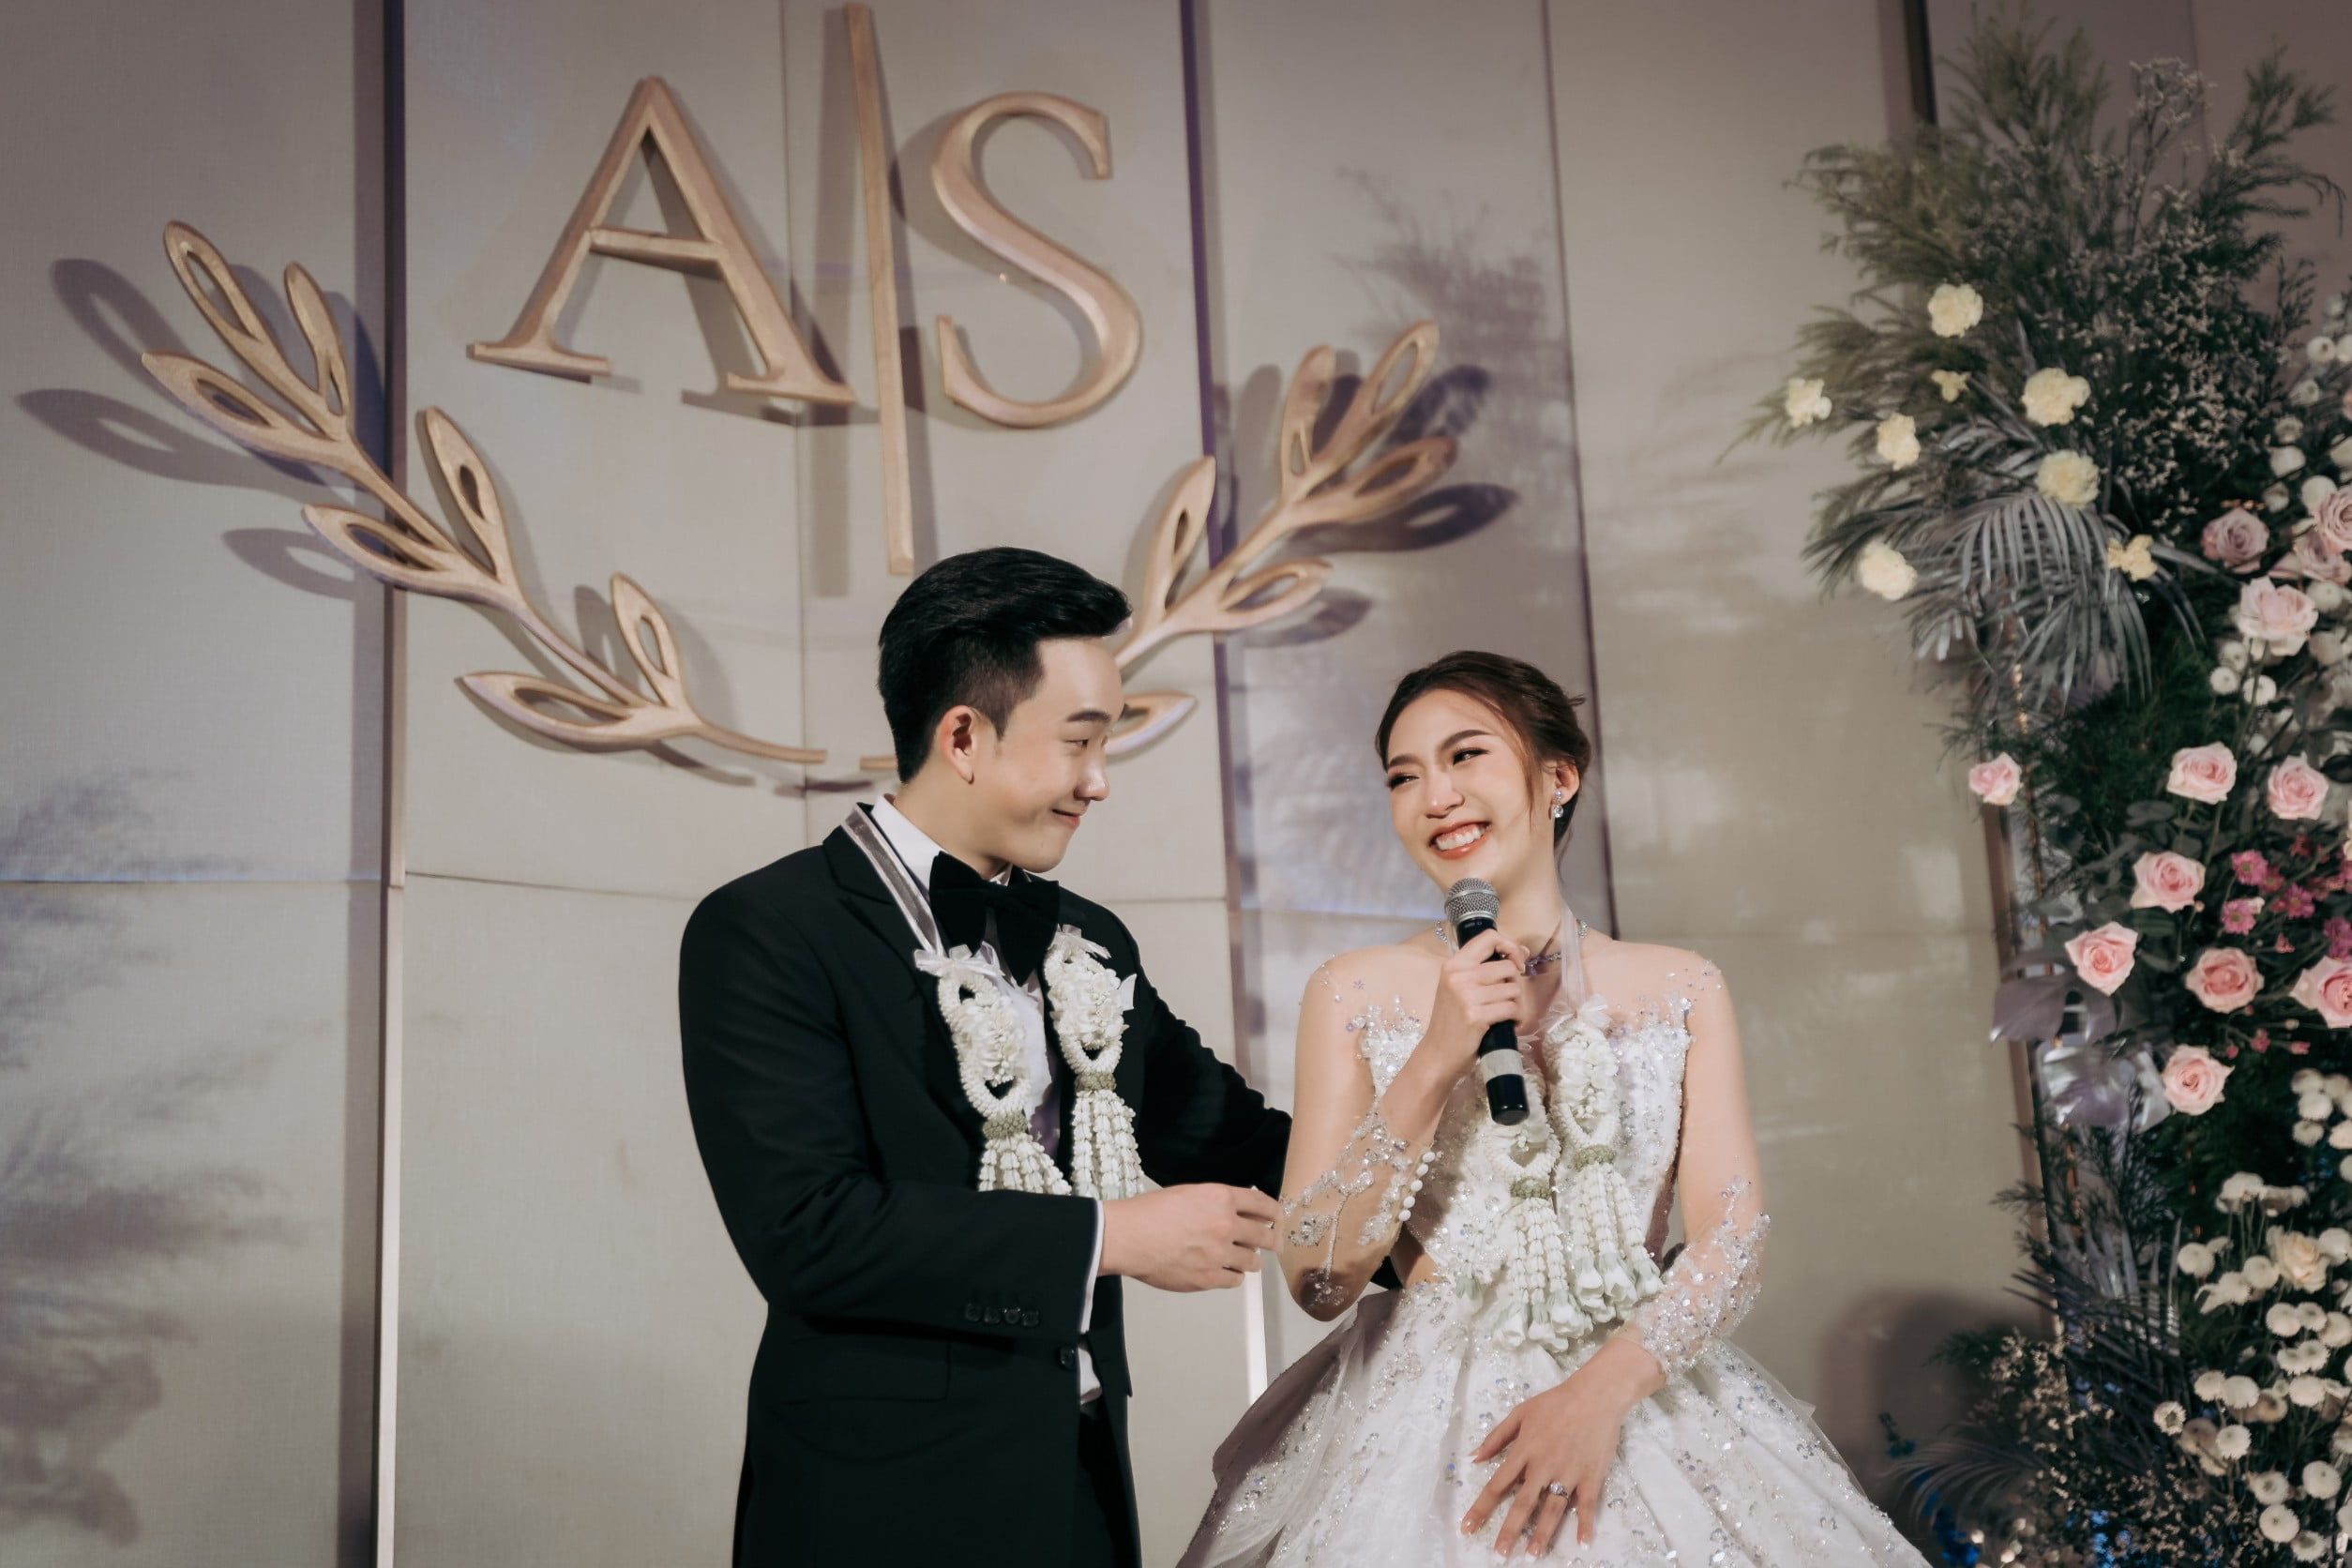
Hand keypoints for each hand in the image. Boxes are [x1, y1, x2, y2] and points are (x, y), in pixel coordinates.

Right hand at [1099, 1184, 1278, 1291]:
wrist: (1129, 1237)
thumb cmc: (1150, 1212)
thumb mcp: (1188, 1194)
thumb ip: (1216, 1203)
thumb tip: (1237, 1213)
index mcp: (1221, 1198)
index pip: (1263, 1204)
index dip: (1274, 1213)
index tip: (1277, 1218)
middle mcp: (1226, 1225)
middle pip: (1265, 1236)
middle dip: (1273, 1240)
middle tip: (1274, 1243)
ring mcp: (1220, 1253)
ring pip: (1252, 1261)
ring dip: (1250, 1260)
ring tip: (1243, 1259)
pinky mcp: (1209, 1278)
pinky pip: (1235, 1280)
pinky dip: (1232, 1275)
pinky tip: (1224, 1271)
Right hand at [1420, 928, 1531, 1075]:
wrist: (1438, 1054)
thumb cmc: (1451, 1021)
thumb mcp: (1457, 988)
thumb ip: (1482, 969)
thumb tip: (1522, 953)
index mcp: (1453, 965)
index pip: (1489, 937)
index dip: (1510, 946)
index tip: (1516, 962)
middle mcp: (1458, 976)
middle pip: (1507, 967)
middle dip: (1515, 984)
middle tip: (1505, 998)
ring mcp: (1466, 996)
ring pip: (1513, 989)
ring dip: (1515, 1003)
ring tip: (1503, 1013)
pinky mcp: (1476, 1016)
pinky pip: (1512, 1008)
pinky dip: (1515, 1017)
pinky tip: (1506, 1023)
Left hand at [1460, 1365, 1634, 1556]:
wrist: (1595, 1395)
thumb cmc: (1555, 1402)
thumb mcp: (1520, 1413)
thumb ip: (1496, 1437)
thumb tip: (1474, 1458)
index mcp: (1524, 1451)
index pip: (1498, 1485)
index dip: (1481, 1508)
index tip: (1467, 1528)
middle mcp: (1543, 1466)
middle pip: (1523, 1503)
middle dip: (1509, 1530)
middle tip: (1499, 1555)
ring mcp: (1568, 1473)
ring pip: (1552, 1509)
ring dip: (1542, 1534)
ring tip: (1533, 1556)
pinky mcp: (1591, 1476)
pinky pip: (1587, 1505)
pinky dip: (1585, 1524)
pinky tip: (1583, 1544)